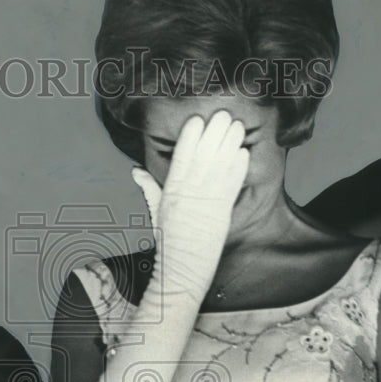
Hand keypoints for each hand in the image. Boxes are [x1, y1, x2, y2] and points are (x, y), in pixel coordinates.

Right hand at [131, 111, 248, 300]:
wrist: (183, 267)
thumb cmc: (169, 240)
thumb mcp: (155, 211)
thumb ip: (150, 187)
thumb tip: (136, 171)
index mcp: (173, 189)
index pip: (182, 155)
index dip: (191, 135)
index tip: (198, 119)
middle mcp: (191, 191)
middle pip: (205, 154)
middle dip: (215, 132)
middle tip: (224, 114)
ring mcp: (209, 199)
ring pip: (221, 163)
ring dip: (231, 143)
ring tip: (237, 126)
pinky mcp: (224, 209)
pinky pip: (234, 182)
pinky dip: (239, 166)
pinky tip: (243, 151)